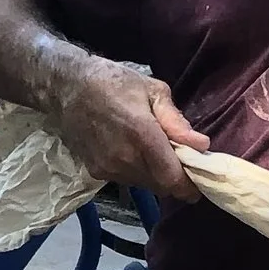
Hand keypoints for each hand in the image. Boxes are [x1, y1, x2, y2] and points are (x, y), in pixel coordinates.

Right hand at [47, 56, 210, 200]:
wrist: (67, 88)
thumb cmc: (113, 82)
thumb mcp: (152, 91)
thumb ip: (176, 121)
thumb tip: (201, 145)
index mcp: (142, 135)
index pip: (172, 179)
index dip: (189, 187)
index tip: (199, 184)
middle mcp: (125, 158)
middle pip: (161, 186)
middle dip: (174, 178)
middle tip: (180, 160)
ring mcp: (108, 168)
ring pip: (144, 184)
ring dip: (155, 175)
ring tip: (154, 151)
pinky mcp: (96, 172)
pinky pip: (127, 179)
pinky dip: (137, 171)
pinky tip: (133, 151)